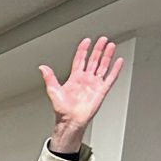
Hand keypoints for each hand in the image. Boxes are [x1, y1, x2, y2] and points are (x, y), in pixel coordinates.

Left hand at [42, 37, 123, 153]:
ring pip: (102, 66)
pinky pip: (110, 78)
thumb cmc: (62, 110)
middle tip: (102, 39)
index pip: (80, 60)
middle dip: (97, 49)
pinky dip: (115, 69)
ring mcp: (94, 84)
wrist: (71, 121)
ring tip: (110, 46)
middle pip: (93, 60)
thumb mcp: (53, 91)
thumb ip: (49, 78)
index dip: (83, 50)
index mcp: (74, 78)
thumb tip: (42, 67)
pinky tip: (118, 61)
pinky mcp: (101, 90)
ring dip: (107, 56)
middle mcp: (85, 80)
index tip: (86, 41)